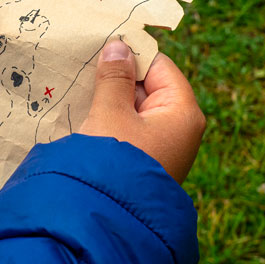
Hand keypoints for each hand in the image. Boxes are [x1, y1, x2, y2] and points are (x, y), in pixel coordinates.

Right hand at [79, 40, 205, 182]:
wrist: (107, 220)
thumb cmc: (113, 159)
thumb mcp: (111, 112)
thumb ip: (114, 77)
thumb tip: (119, 47)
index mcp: (182, 111)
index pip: (159, 66)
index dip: (132, 54)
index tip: (103, 43)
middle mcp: (178, 126)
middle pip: (148, 85)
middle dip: (118, 76)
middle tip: (86, 64)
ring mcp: (162, 144)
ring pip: (135, 106)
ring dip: (110, 96)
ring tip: (81, 84)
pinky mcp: (144, 157)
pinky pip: (128, 125)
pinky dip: (110, 115)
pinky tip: (86, 109)